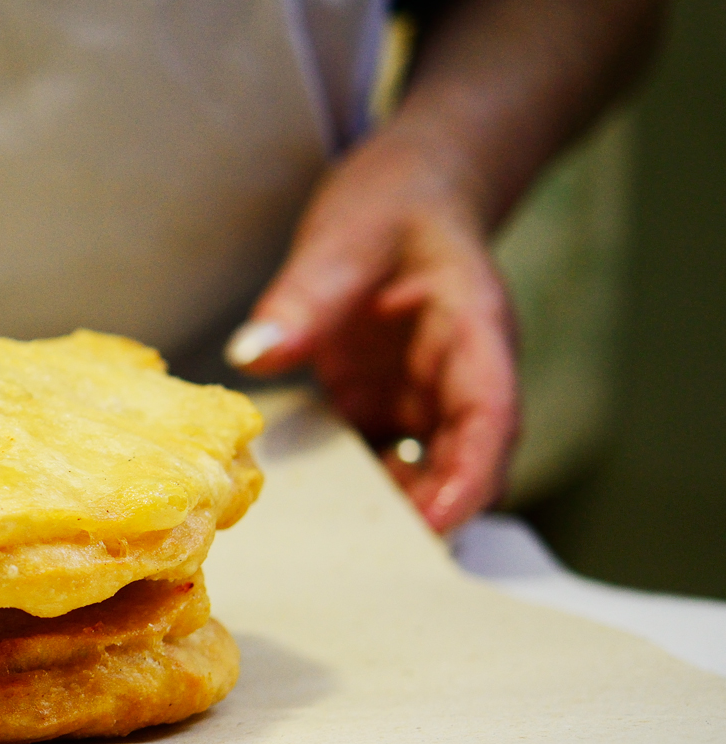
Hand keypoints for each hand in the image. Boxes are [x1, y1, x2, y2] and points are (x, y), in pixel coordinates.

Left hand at [225, 129, 517, 533]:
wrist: (413, 183)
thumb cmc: (396, 200)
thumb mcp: (345, 235)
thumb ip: (303, 295)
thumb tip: (253, 353)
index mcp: (472, 332)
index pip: (490, 416)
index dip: (468, 477)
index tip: (433, 524)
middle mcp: (462, 375)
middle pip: (467, 461)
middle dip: (432, 513)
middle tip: (370, 560)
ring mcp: (428, 394)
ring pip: (429, 470)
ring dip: (395, 508)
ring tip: (336, 545)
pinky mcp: (393, 401)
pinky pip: (387, 458)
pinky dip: (360, 488)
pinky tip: (314, 510)